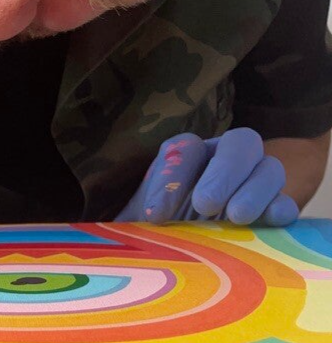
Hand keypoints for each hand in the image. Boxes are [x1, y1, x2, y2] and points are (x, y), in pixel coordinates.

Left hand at [116, 128, 298, 226]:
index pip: (184, 149)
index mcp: (185, 155)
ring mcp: (253, 181)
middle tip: (205, 205)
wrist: (179, 252)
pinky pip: (286, 200)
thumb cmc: (153, 231)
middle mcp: (222, 159)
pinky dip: (280, 208)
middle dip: (223, 171)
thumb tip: (109, 227)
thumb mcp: (134, 223)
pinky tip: (268, 221)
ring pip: (268, 167)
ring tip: (236, 218)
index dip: (171, 178)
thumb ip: (127, 219)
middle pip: (238, 144)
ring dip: (254, 190)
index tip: (156, 216)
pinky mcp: (273, 208)